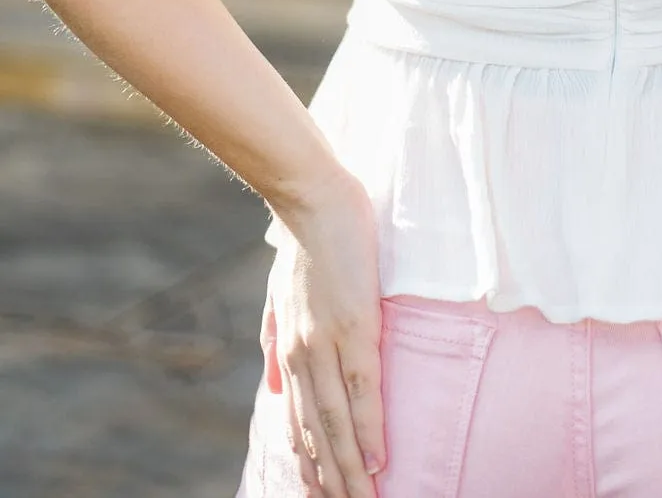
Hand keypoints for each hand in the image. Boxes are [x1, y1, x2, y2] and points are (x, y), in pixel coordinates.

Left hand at [263, 170, 386, 496]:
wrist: (313, 201)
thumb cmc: (304, 243)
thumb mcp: (279, 297)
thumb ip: (276, 343)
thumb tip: (275, 385)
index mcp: (291, 350)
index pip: (299, 422)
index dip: (309, 463)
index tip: (318, 494)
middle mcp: (305, 356)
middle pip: (318, 434)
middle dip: (330, 480)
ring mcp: (329, 343)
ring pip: (338, 423)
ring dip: (349, 470)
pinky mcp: (356, 328)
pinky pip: (364, 391)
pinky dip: (369, 430)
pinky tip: (377, 460)